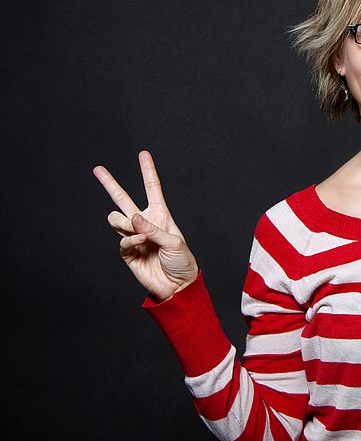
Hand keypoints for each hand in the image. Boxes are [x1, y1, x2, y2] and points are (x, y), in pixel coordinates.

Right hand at [93, 150, 198, 300]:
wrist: (177, 286)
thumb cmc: (182, 262)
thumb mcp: (174, 242)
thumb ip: (153, 229)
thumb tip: (132, 217)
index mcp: (161, 216)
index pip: (152, 189)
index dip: (148, 171)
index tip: (143, 154)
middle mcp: (145, 223)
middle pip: (123, 199)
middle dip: (110, 184)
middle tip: (98, 169)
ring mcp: (134, 237)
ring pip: (116, 219)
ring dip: (124, 222)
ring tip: (137, 231)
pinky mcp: (127, 252)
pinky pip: (121, 240)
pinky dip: (130, 239)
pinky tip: (140, 241)